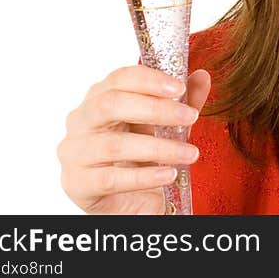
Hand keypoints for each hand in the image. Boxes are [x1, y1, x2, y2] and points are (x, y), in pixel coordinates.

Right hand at [57, 65, 211, 213]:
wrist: (129, 200)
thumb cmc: (141, 155)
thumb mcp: (166, 125)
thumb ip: (182, 101)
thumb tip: (202, 76)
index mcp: (99, 98)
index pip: (119, 78)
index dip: (149, 80)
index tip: (179, 88)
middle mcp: (81, 121)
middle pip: (111, 104)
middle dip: (156, 109)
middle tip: (190, 117)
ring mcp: (75, 153)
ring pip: (114, 145)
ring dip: (159, 148)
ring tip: (190, 154)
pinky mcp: (78, 183)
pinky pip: (111, 178)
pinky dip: (144, 177)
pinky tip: (168, 174)